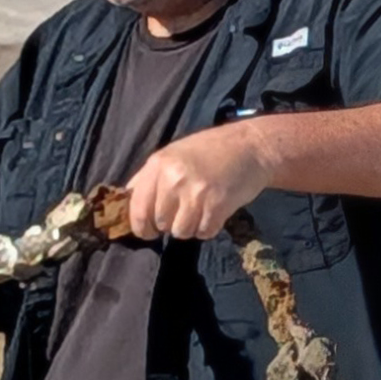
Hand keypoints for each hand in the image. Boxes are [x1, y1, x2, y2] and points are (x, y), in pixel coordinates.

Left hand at [117, 120, 273, 240]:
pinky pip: (204, 232)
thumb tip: (129, 198)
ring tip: (200, 212)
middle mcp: (174, 179)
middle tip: (184, 213)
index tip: (147, 232)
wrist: (251, 147)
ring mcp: (197, 193)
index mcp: (158, 165)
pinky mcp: (218, 206)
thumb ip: (150, 176)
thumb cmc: (211, 150)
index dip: (141, 226)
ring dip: (190, 228)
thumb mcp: (173, 154)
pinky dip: (209, 228)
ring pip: (181, 231)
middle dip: (170, 224)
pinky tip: (215, 213)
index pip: (139, 207)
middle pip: (161, 222)